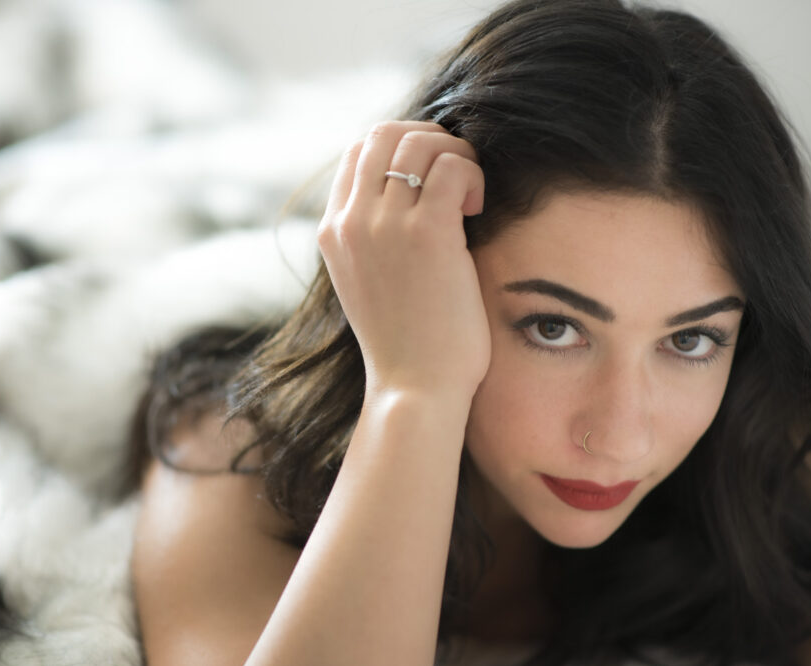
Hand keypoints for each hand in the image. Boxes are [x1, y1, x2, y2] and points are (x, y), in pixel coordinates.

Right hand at [317, 121, 489, 402]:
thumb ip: (370, 236)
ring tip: (469, 196)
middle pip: (385, 133)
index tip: (430, 176)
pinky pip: (453, 167)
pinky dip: (472, 175)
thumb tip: (406, 192)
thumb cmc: (403, 341)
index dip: (401, 147)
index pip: (358, 150)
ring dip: (456, 156)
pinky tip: (477, 209)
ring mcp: (386, 225)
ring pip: (421, 144)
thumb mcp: (366, 280)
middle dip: (429, 140)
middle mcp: (352, 221)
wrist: (414, 387)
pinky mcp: (427, 234)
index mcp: (332, 230)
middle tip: (456, 174)